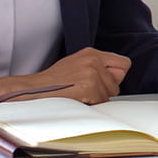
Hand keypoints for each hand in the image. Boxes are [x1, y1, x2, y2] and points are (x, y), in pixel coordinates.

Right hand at [0, 47, 129, 105]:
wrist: (34, 90)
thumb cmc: (53, 82)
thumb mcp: (76, 66)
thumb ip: (97, 68)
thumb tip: (117, 77)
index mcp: (91, 53)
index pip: (123, 64)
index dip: (115, 76)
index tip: (106, 82)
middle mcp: (94, 59)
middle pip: (118, 82)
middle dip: (106, 90)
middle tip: (86, 91)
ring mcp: (92, 72)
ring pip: (110, 94)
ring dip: (98, 99)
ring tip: (79, 95)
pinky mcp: (89, 85)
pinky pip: (102, 101)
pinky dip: (92, 105)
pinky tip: (78, 99)